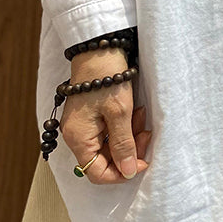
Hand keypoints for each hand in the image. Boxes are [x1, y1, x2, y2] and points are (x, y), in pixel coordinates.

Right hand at [60, 48, 152, 183]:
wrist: (99, 48)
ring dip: (129, 136)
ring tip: (141, 116)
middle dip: (129, 150)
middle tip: (146, 135)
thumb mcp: (120, 113)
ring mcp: (83, 125)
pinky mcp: (90, 115)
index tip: (142, 161)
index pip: (97, 173)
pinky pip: (109, 131)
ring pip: (110, 145)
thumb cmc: (106, 76)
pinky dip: (124, 126)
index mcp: (79, 138)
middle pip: (105, 159)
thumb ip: (123, 145)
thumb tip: (128, 171)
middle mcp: (77, 135)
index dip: (121, 172)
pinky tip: (134, 112)